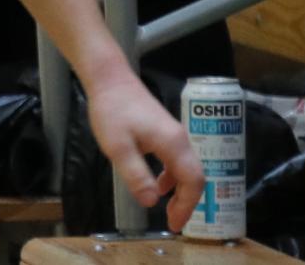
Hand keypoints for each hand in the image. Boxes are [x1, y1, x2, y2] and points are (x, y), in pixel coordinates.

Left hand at [86, 67, 202, 230]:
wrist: (110, 79)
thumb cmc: (112, 110)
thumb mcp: (118, 147)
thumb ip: (136, 175)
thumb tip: (152, 202)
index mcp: (174, 143)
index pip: (194, 181)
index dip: (188, 206)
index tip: (176, 225)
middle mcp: (181, 139)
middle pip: (195, 177)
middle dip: (187, 202)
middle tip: (173, 222)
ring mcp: (175, 134)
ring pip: (187, 169)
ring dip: (180, 191)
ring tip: (167, 209)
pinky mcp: (165, 132)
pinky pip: (177, 161)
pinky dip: (172, 178)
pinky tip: (157, 185)